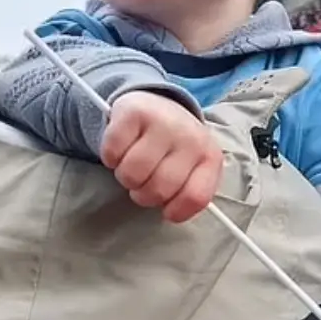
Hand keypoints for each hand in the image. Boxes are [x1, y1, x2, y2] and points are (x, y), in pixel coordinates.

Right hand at [101, 92, 222, 223]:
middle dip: (144, 194)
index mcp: (209, 156)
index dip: (176, 212)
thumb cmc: (173, 146)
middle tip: (144, 181)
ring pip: (132, 174)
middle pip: (158, 189)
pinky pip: (112, 153)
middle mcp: (190, 136)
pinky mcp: (133, 112)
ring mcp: (163, 122)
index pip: (195, 197)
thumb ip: (189, 192)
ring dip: (125, 177)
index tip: (166, 210)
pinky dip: (111, 158)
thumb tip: (172, 214)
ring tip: (132, 165)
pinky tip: (121, 149)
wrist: (156, 105)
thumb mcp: (192, 168)